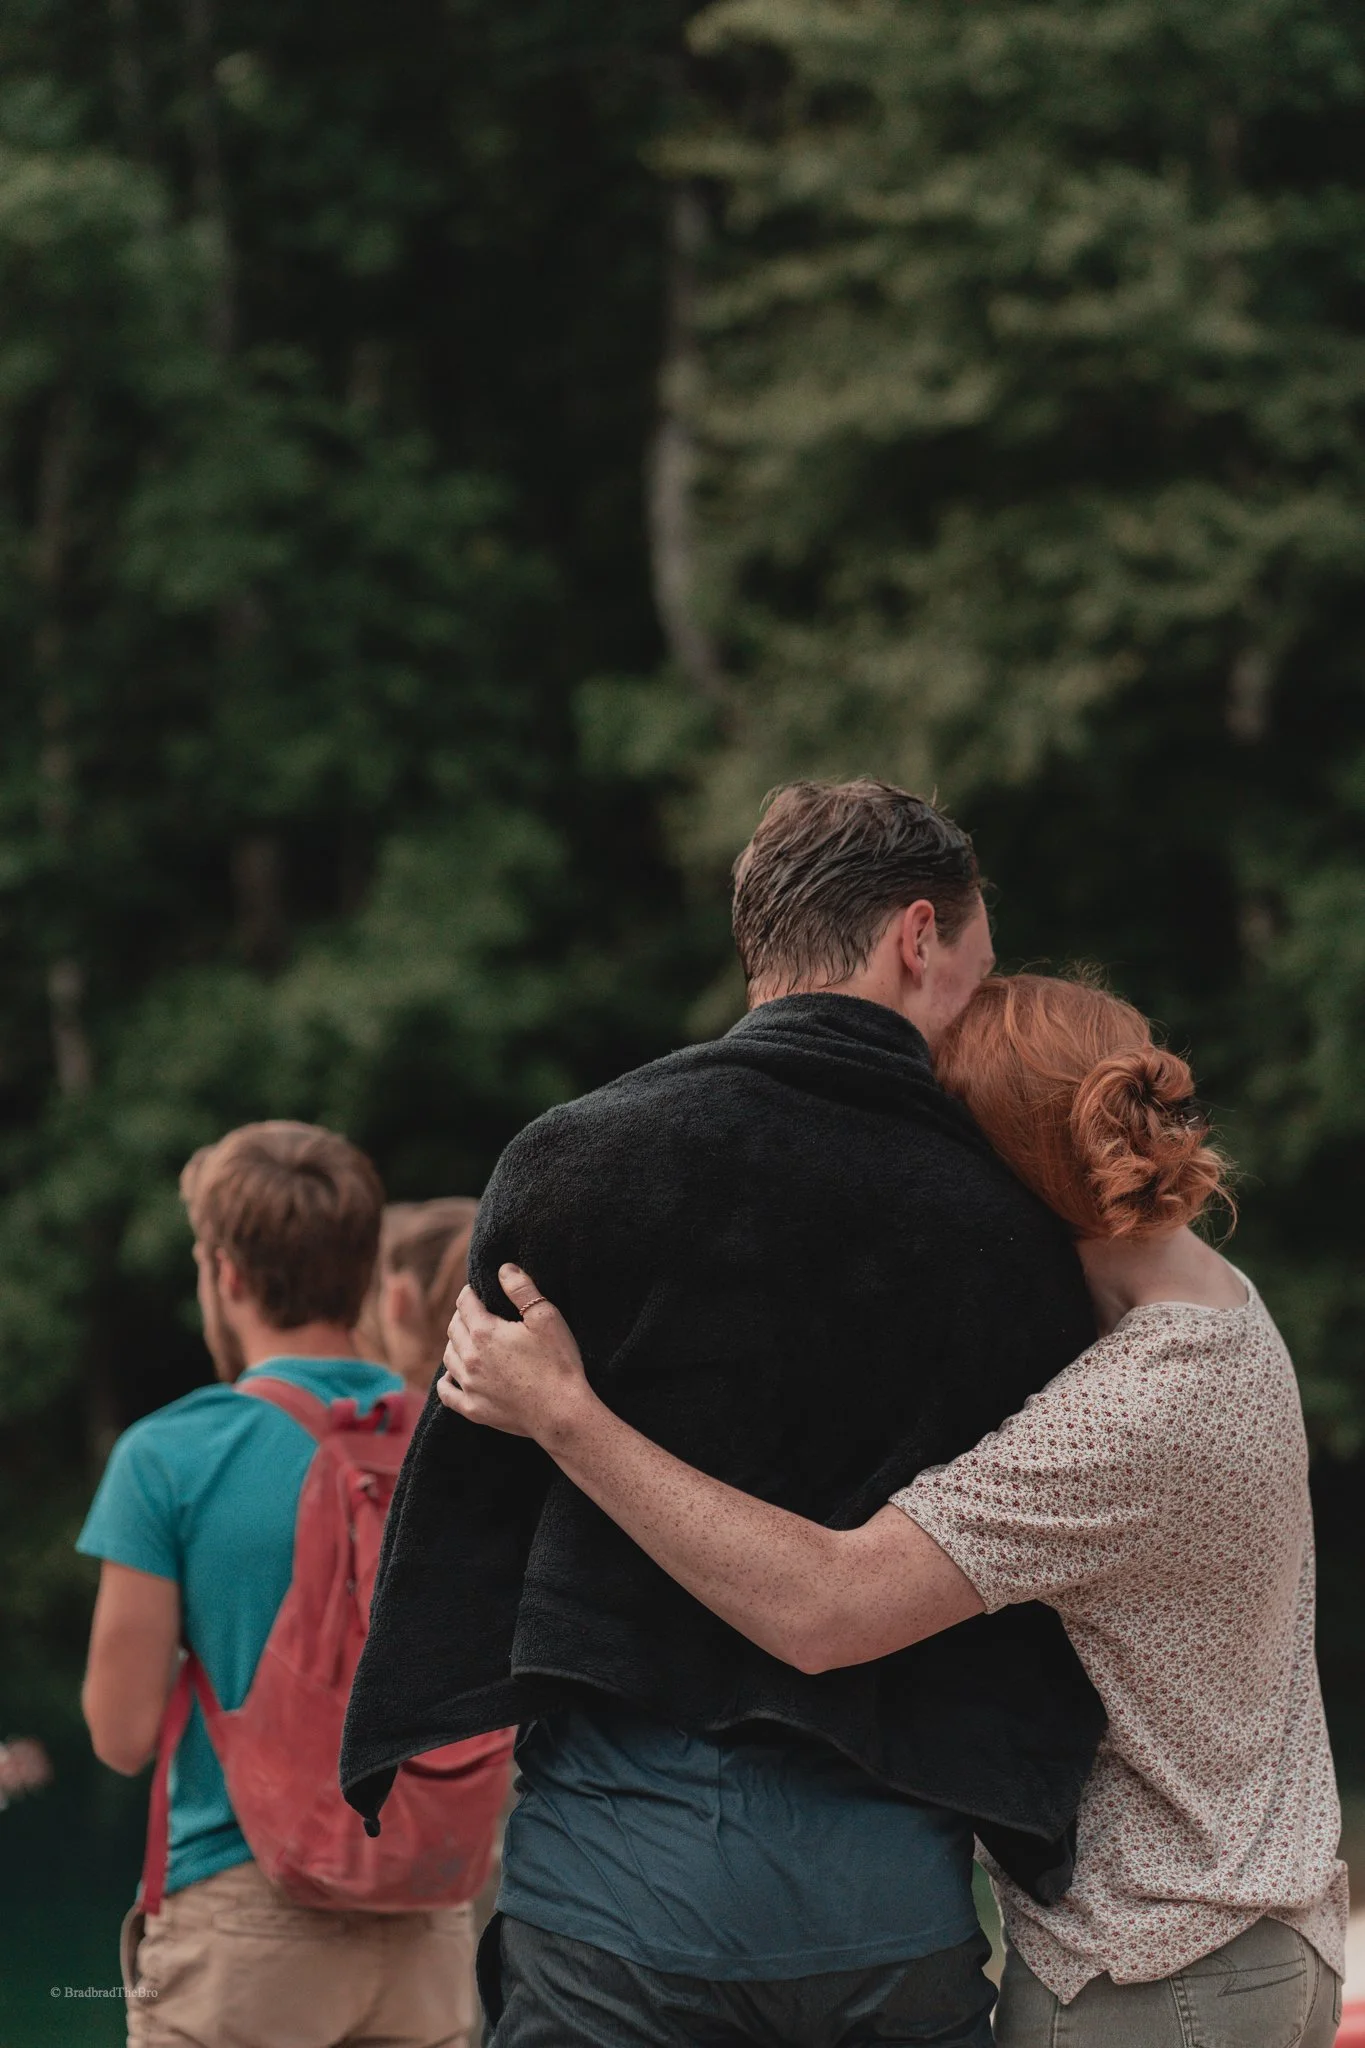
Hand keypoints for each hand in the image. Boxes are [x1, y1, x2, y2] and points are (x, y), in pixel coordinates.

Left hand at [439, 1264, 597, 1448]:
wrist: (561, 1412)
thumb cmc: (558, 1363)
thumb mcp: (545, 1317)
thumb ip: (522, 1289)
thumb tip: (504, 1269)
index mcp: (484, 1332)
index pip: (465, 1303)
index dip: (470, 1293)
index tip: (476, 1290)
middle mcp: (469, 1358)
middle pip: (453, 1328)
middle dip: (462, 1316)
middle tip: (474, 1312)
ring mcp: (469, 1386)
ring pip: (449, 1357)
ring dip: (454, 1344)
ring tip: (466, 1339)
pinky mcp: (473, 1409)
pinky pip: (447, 1393)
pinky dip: (446, 1381)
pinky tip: (450, 1376)